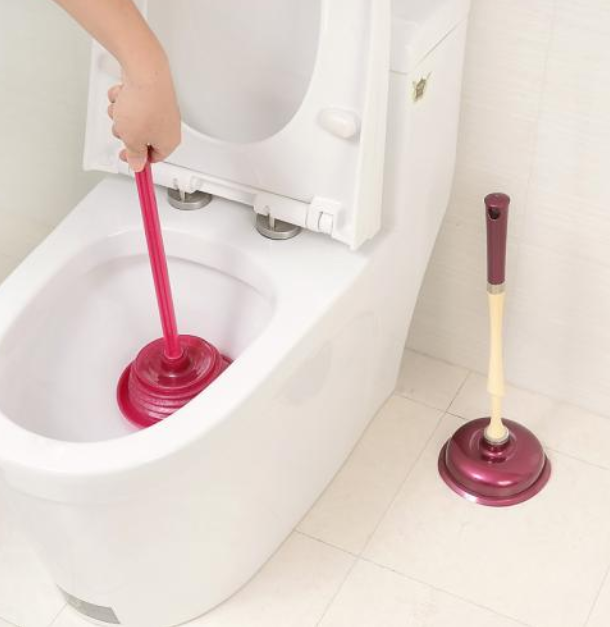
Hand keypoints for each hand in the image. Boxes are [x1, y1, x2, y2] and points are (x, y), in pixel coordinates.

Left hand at [107, 57, 180, 171]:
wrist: (144, 73)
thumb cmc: (143, 107)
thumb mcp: (133, 140)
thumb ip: (135, 155)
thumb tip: (137, 164)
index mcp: (169, 142)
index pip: (154, 158)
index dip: (138, 160)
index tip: (127, 158)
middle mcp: (168, 126)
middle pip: (142, 138)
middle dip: (127, 133)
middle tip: (122, 129)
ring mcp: (159, 108)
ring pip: (134, 119)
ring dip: (122, 116)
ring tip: (121, 109)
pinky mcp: (150, 94)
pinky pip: (132, 102)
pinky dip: (124, 100)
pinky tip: (123, 96)